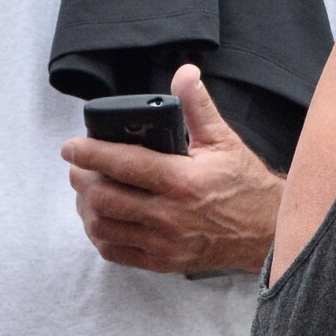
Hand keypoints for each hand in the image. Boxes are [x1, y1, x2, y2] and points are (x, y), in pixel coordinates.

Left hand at [59, 63, 280, 274]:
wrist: (266, 232)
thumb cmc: (242, 183)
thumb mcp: (223, 140)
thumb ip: (197, 106)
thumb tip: (184, 73)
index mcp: (181, 181)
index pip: (123, 165)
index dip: (89, 153)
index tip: (70, 146)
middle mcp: (170, 215)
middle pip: (104, 198)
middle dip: (81, 179)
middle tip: (78, 166)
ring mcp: (164, 243)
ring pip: (103, 227)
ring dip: (86, 207)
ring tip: (87, 190)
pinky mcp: (163, 262)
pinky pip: (115, 252)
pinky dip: (99, 234)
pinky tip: (102, 217)